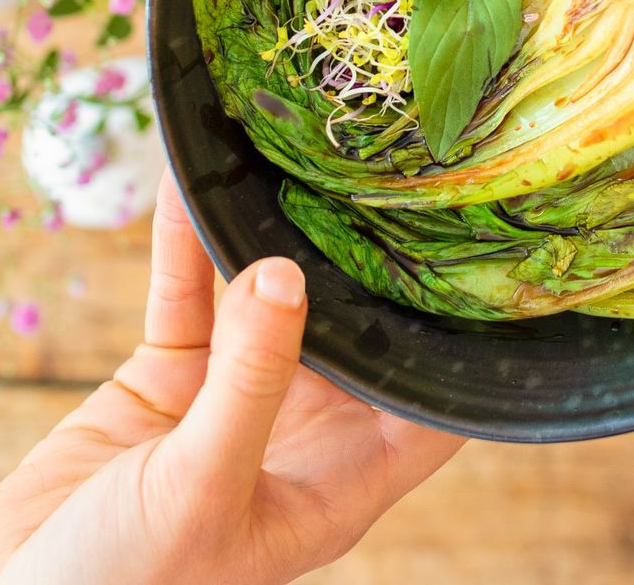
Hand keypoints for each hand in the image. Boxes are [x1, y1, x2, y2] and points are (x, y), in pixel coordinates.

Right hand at [0, 179, 462, 584]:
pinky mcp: (167, 378)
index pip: (430, 402)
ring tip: (276, 145)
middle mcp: (302, 432)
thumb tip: (283, 275)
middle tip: (371, 160)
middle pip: (350, 325)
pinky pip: (186, 292)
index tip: (466, 248)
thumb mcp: (202, 487)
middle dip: (356, 253)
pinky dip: (183, 238)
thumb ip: (248, 382)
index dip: (455, 335)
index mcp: (343, 483)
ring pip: (263, 294)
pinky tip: (185, 176)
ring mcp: (232, 399)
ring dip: (263, 229)